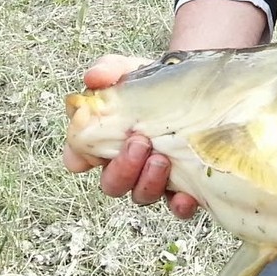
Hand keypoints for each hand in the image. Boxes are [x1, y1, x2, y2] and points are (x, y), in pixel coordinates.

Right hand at [62, 53, 199, 220]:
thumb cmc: (156, 81)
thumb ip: (109, 70)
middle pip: (111, 184)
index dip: (77, 159)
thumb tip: (94, 77)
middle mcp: (127, 164)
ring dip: (147, 182)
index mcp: (105, 140)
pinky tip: (186, 195)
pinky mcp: (184, 184)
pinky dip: (179, 205)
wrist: (199, 83)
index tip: (86, 152)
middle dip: (122, 168)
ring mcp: (155, 177)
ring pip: (141, 195)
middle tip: (138, 143)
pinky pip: (177, 205)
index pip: (77, 159)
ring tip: (161, 159)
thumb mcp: (131, 70)